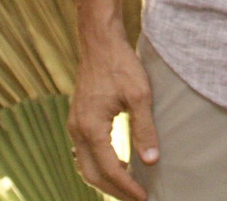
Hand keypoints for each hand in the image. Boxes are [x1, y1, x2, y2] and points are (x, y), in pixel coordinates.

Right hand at [66, 43, 158, 200]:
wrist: (100, 42)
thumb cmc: (120, 64)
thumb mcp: (140, 95)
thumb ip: (145, 129)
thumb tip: (151, 161)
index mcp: (91, 127)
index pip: (110, 169)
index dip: (127, 187)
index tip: (145, 197)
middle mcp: (78, 129)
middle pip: (92, 174)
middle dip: (114, 190)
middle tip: (137, 197)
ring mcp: (75, 125)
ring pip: (85, 165)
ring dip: (106, 179)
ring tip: (130, 185)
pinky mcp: (78, 119)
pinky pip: (85, 152)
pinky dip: (100, 165)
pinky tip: (120, 162)